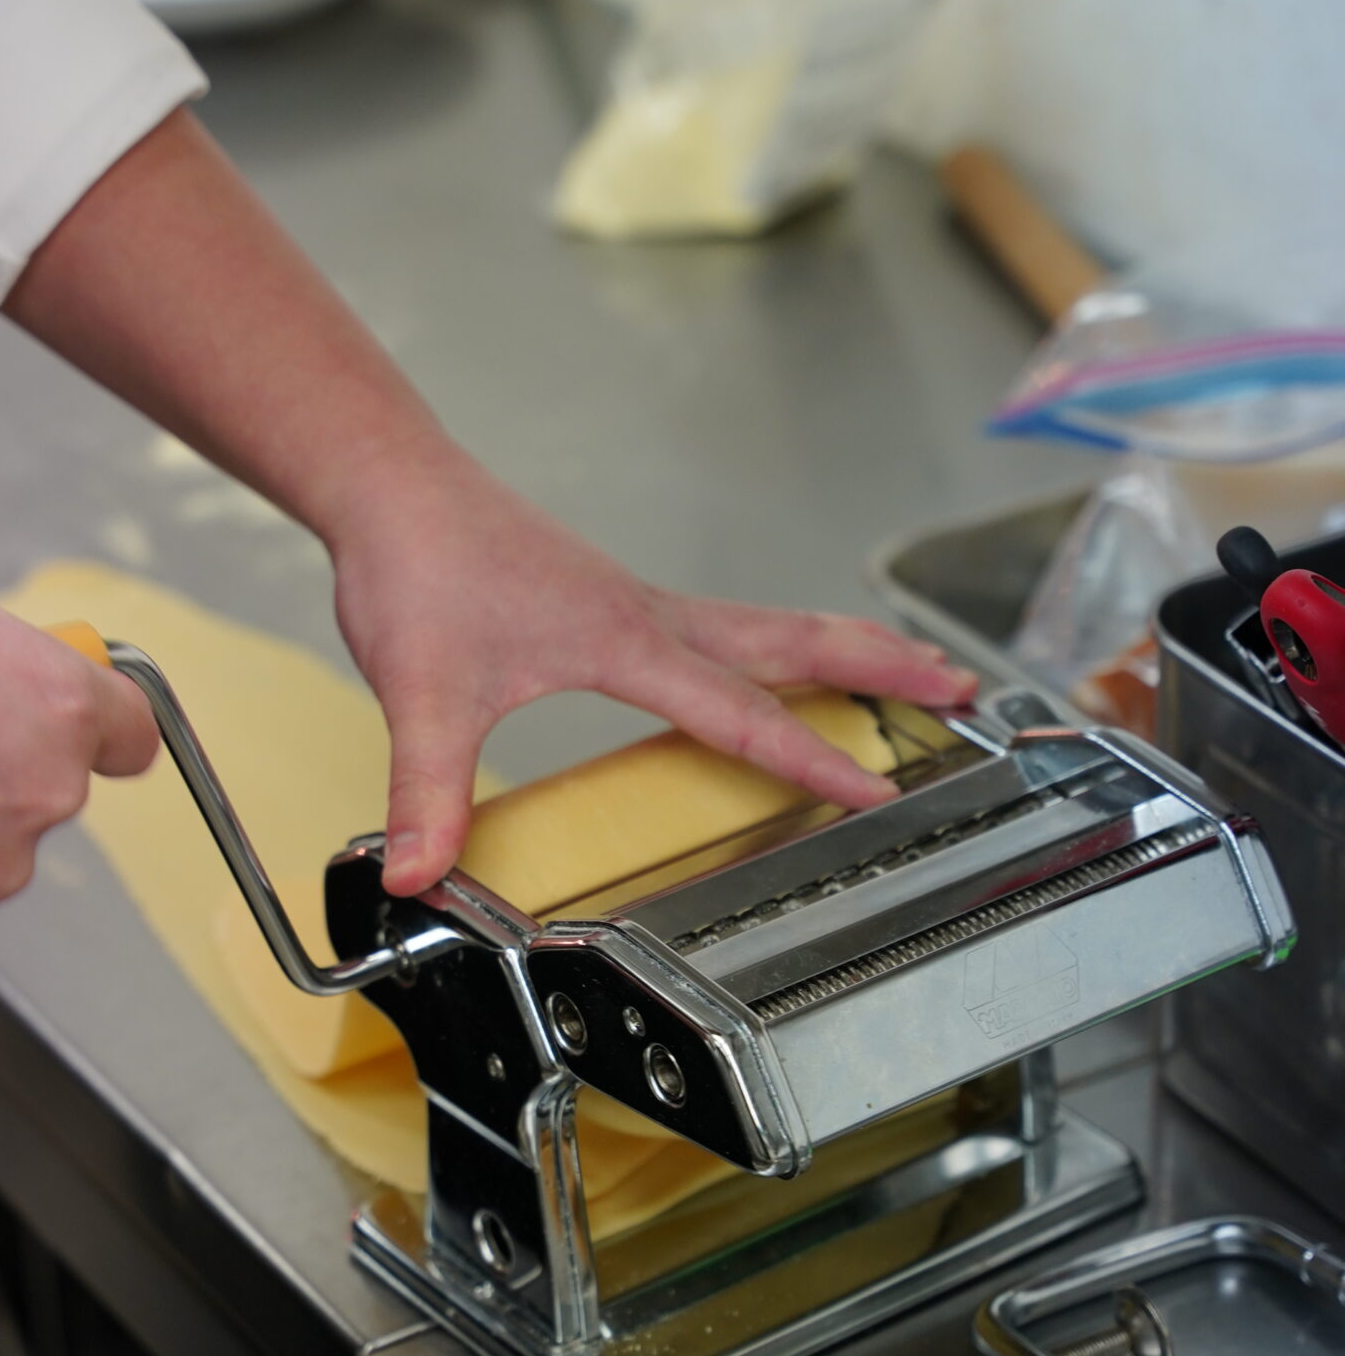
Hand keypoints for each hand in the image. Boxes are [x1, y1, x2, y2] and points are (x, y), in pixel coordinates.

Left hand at [329, 450, 978, 896]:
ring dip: (846, 650)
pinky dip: (782, 644)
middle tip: (964, 689)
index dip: (810, 756)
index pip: (738, 711)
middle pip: (793, 644)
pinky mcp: (613, 600)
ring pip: (769, 627)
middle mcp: (648, 614)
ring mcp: (637, 603)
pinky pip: (727, 627)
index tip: (877, 791)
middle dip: (882, 670)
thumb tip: (416, 870)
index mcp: (624, 639)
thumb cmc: (418, 564)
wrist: (392, 485)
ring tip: (914, 668)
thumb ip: (425, 787)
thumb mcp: (420, 689)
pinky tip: (779, 664)